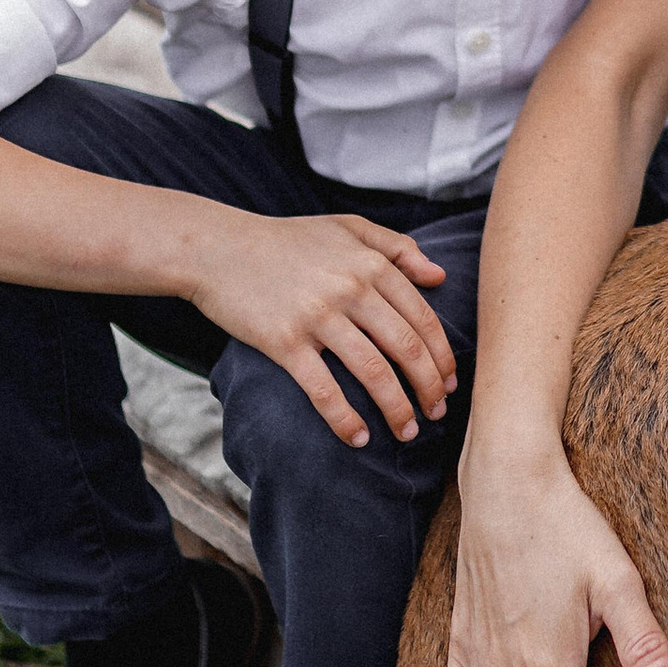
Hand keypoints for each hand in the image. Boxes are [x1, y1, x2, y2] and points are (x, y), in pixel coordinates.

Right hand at [183, 207, 454, 448]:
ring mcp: (318, 317)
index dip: (442, 358)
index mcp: (371, 265)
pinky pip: (325, 390)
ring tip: (407, 432)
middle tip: (436, 415)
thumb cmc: (286, 240)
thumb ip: (397, 247)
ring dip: (397, 410)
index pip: (423, 320)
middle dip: (429, 390)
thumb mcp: (347, 228)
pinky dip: (346, 420)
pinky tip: (359, 438)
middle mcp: (351, 289)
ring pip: (374, 373)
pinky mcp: (285, 342)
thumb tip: (439, 276)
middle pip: (407, 350)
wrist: (218, 249)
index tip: (449, 385)